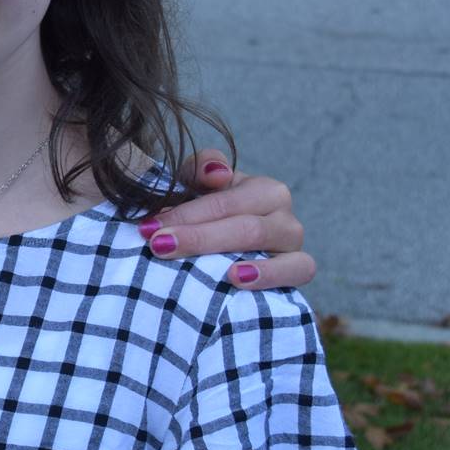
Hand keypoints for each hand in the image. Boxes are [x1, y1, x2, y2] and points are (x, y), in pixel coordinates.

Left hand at [145, 150, 315, 290]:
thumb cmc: (206, 217)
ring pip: (263, 237)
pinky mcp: (302, 266)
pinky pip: (299, 267)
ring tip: (196, 264)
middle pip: (240, 220)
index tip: (148, 229)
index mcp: (257, 187)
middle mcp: (280, 208)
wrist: (225, 254)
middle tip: (159, 246)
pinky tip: (238, 279)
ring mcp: (292, 237)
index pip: (219, 200)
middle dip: (196, 235)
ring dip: (226, 249)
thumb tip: (217, 173)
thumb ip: (198, 170)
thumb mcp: (195, 189)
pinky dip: (272, 273)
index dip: (183, 214)